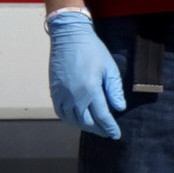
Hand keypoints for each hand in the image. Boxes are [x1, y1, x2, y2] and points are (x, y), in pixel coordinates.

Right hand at [45, 11, 122, 140]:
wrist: (70, 37)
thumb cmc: (93, 51)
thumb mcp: (110, 69)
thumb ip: (114, 90)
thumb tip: (119, 108)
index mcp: (90, 90)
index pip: (102, 116)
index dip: (110, 127)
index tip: (116, 135)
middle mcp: (74, 95)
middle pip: (87, 121)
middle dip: (98, 129)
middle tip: (107, 132)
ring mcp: (62, 94)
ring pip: (72, 119)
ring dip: (84, 126)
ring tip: (95, 127)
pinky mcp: (54, 91)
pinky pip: (61, 112)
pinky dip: (70, 119)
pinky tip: (78, 119)